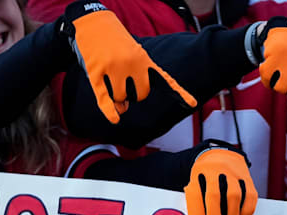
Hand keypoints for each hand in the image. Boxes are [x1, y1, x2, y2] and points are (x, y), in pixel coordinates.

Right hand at [61, 1, 195, 123]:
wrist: (92, 22)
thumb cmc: (115, 43)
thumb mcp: (129, 58)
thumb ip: (132, 85)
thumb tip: (121, 109)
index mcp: (145, 60)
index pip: (165, 80)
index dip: (180, 93)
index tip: (193, 105)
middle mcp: (132, 64)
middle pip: (139, 96)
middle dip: (133, 95)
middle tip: (124, 82)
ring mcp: (113, 68)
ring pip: (120, 99)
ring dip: (117, 97)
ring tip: (112, 80)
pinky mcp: (96, 72)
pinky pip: (104, 98)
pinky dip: (109, 111)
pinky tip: (114, 119)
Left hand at [184, 141, 257, 214]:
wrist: (221, 156)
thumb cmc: (204, 180)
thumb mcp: (194, 185)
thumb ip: (195, 203)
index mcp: (197, 174)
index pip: (196, 195)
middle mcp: (215, 170)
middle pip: (214, 196)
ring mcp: (233, 172)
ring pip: (234, 196)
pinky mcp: (247, 178)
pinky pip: (249, 196)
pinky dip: (246, 213)